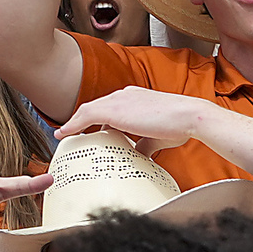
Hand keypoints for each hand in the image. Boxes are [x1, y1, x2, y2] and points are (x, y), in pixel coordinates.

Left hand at [62, 83, 220, 150]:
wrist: (189, 116)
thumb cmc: (179, 125)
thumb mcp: (157, 137)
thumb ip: (143, 144)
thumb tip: (137, 156)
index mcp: (135, 98)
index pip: (110, 108)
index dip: (97, 120)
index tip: (89, 131)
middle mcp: (124, 95)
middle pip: (96, 107)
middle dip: (83, 121)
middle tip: (71, 134)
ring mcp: (119, 100)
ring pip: (88, 110)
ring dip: (75, 122)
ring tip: (64, 135)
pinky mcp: (114, 109)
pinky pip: (85, 116)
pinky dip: (72, 124)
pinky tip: (63, 134)